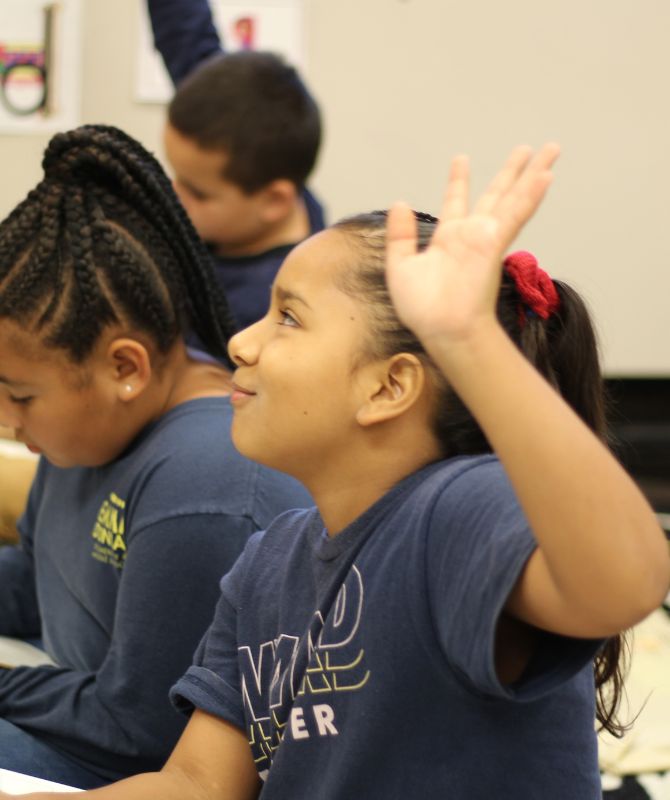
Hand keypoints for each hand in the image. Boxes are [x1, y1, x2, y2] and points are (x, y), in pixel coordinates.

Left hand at [385, 144, 559, 349]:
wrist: (441, 328)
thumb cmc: (422, 309)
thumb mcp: (400, 266)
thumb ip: (400, 235)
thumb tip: (399, 203)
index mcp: (448, 239)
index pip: (456, 201)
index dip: (459, 181)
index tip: (461, 159)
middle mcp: (471, 235)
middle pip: (496, 194)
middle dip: (511, 171)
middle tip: (526, 148)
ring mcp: (486, 239)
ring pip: (513, 198)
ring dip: (532, 174)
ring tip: (550, 150)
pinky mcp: (495, 245)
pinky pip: (515, 215)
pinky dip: (530, 196)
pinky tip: (545, 177)